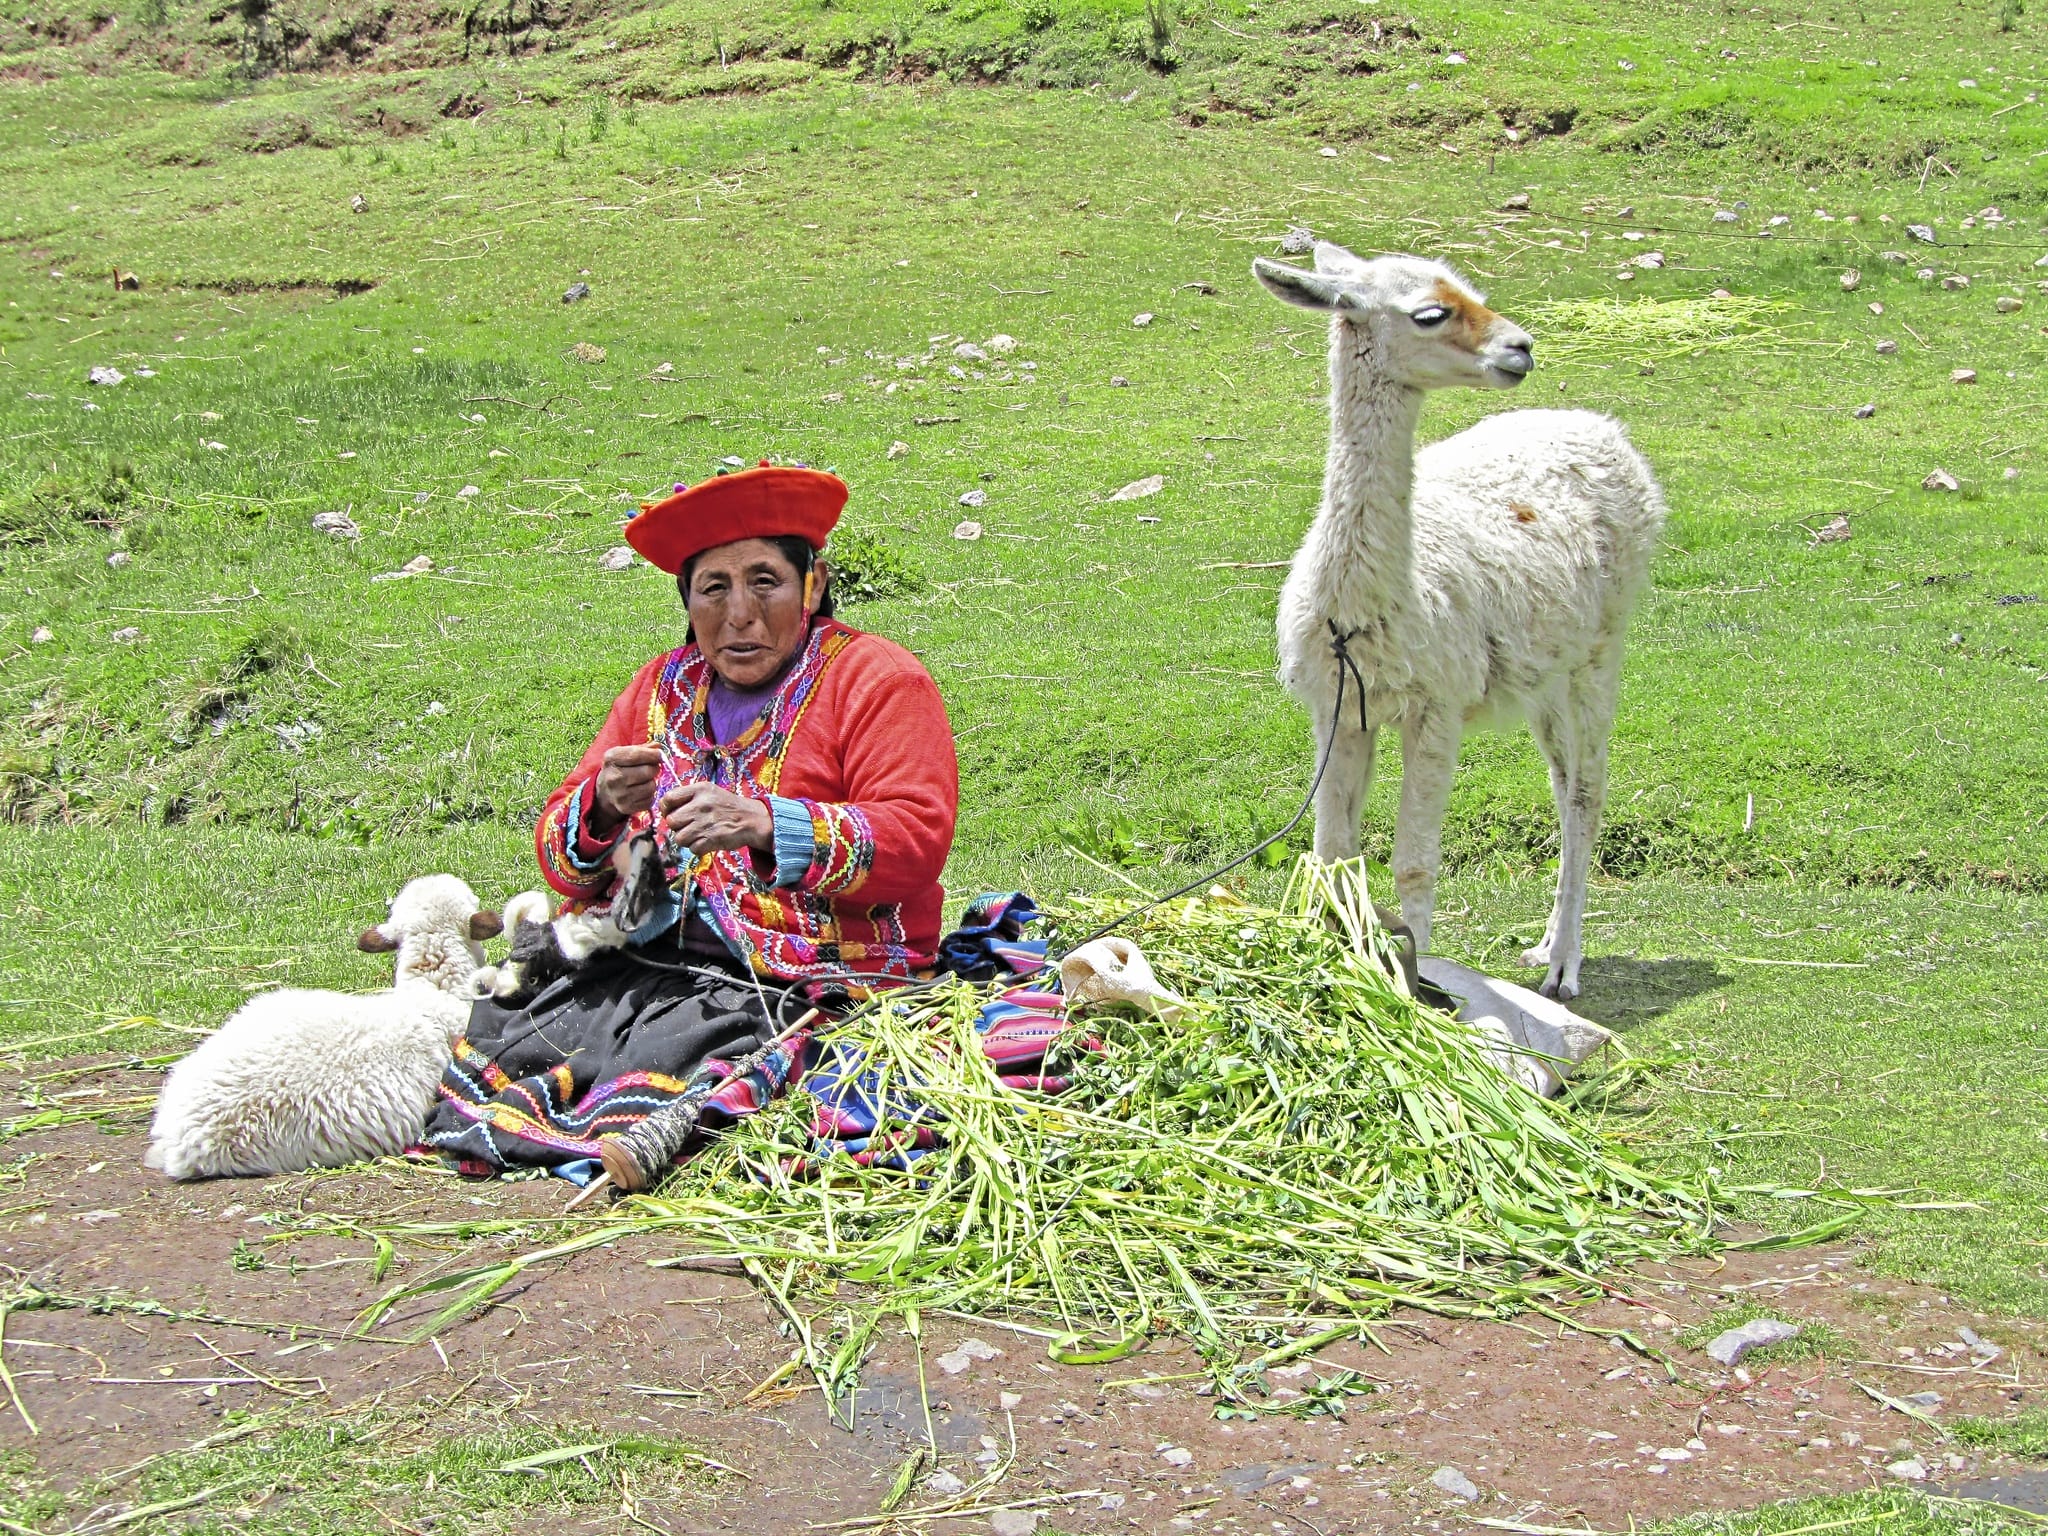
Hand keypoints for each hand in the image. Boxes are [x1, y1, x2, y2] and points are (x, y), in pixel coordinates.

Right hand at [591, 745, 663, 835]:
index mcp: (611, 759)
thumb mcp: (624, 753)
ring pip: (651, 786)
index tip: (659, 754)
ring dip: (652, 782)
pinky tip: (642, 791)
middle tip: (652, 768)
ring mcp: (619, 794)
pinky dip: (650, 795)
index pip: (637, 755)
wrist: (604, 791)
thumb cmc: (619, 768)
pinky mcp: (626, 807)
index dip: (653, 754)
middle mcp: (613, 777)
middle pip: (648, 771)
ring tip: (645, 780)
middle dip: (654, 768)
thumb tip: (658, 746)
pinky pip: (650, 799)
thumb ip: (642, 749)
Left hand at [658, 782, 774, 855]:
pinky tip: (706, 841)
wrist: (751, 819)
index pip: (668, 799)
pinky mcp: (711, 840)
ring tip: (697, 834)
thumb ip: (688, 796)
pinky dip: (698, 848)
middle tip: (688, 826)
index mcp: (699, 790)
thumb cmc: (727, 806)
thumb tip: (666, 809)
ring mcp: (705, 823)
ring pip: (679, 838)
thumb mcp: (709, 791)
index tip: (672, 813)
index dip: (666, 809)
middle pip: (671, 821)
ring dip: (686, 839)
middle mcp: (700, 805)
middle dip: (677, 826)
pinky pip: (692, 849)